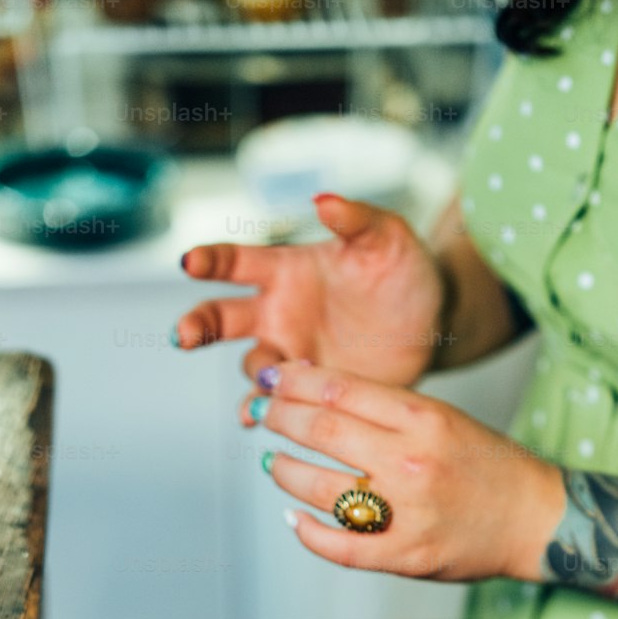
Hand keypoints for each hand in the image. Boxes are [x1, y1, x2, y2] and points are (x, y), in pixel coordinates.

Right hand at [175, 195, 446, 385]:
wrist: (433, 322)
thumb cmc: (404, 270)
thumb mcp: (386, 236)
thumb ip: (355, 218)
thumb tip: (323, 201)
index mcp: (287, 271)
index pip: (236, 262)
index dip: (210, 260)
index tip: (190, 262)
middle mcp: (278, 313)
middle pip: (221, 318)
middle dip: (198, 325)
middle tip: (184, 336)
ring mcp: (291, 354)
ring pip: (251, 367)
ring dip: (256, 375)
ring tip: (276, 379)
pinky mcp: (310, 390)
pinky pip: (275, 403)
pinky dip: (263, 411)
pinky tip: (259, 418)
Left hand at [250, 360, 564, 581]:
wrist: (535, 519)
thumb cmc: (487, 466)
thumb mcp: (443, 419)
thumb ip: (385, 407)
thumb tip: (316, 387)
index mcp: (423, 419)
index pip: (338, 389)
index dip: (293, 381)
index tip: (271, 378)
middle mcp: (411, 461)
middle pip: (321, 430)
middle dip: (279, 418)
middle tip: (262, 414)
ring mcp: (407, 512)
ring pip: (319, 487)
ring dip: (283, 471)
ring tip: (272, 463)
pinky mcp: (405, 556)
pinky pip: (339, 546)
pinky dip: (306, 531)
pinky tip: (294, 518)